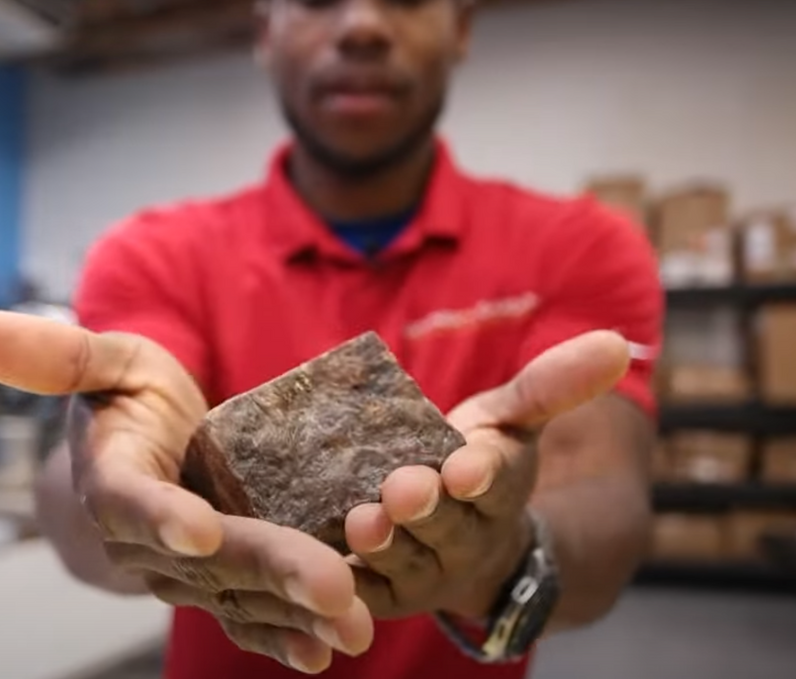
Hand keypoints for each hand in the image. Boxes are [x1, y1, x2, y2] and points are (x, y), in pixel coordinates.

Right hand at [0, 311, 373, 673]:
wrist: (145, 448)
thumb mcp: (105, 363)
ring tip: (352, 626)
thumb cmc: (127, 398)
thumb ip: (58, 355)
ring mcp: (186, 569)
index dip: (161, 516)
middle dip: (269, 571)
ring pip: (238, 595)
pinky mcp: (221, 580)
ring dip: (295, 613)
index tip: (200, 528)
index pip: (131, 503)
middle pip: (207, 560)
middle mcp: (147, 540)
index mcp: (113, 482)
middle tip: (332, 586)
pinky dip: (286, 634)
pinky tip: (330, 650)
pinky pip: (249, 614)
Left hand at [344, 330, 630, 619]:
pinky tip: (323, 567)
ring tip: (362, 524)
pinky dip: (346, 587)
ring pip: (406, 563)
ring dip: (385, 547)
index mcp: (500, 489)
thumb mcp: (512, 420)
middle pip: (447, 525)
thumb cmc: (480, 464)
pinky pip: (366, 596)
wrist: (471, 542)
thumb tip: (616, 343)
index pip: (497, 481)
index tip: (467, 466)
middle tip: (403, 489)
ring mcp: (427, 571)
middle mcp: (468, 537)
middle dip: (426, 508)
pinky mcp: (387, 594)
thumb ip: (551, 386)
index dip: (482, 474)